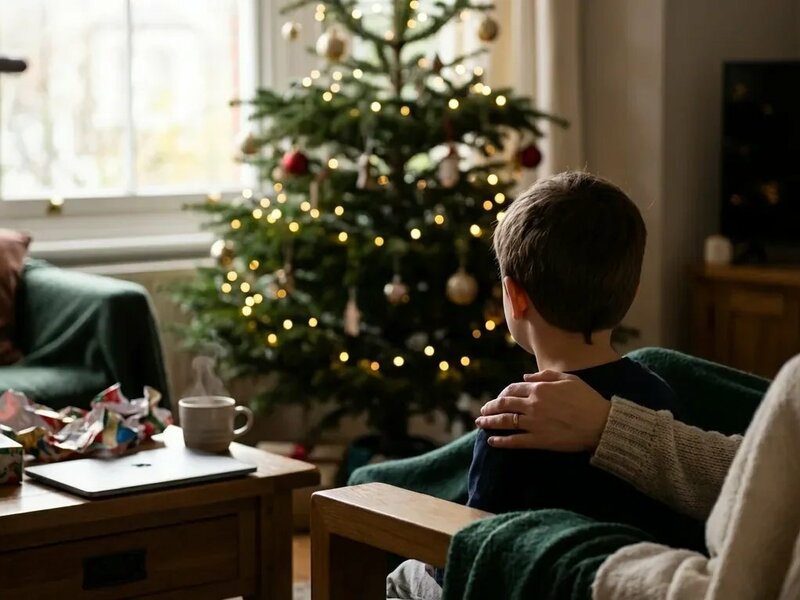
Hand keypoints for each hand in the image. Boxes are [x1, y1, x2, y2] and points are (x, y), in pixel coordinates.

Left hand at [475, 370, 610, 451]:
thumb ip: (544, 376)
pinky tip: (491, 441)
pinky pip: (515, 441)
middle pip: (504, 405)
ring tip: (480, 424)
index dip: (502, 393)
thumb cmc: (587, 399)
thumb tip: (525, 377)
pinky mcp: (539, 440)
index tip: (498, 398)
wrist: (601, 424)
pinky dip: (501, 441)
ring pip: (505, 422)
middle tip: (482, 412)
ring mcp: (534, 423)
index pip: (512, 389)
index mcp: (539, 389)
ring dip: (489, 422)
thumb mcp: (568, 379)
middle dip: (490, 408)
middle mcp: (533, 405)